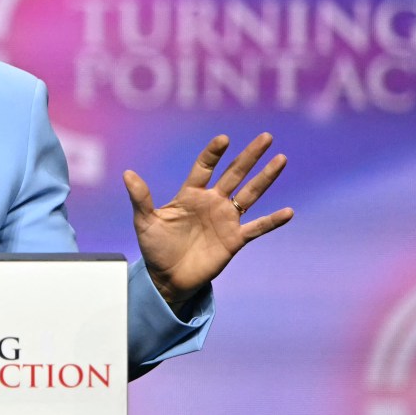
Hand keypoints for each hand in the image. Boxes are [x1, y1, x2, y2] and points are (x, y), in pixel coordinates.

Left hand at [123, 133, 293, 307]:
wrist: (167, 278)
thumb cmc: (155, 248)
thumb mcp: (145, 222)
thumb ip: (140, 198)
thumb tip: (127, 173)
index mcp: (190, 195)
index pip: (204, 167)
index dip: (213, 154)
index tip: (224, 139)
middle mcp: (211, 202)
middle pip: (234, 174)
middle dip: (249, 156)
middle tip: (266, 136)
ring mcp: (225, 220)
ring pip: (250, 194)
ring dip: (265, 178)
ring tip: (281, 159)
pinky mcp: (234, 240)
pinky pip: (257, 228)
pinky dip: (271, 221)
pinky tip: (288, 212)